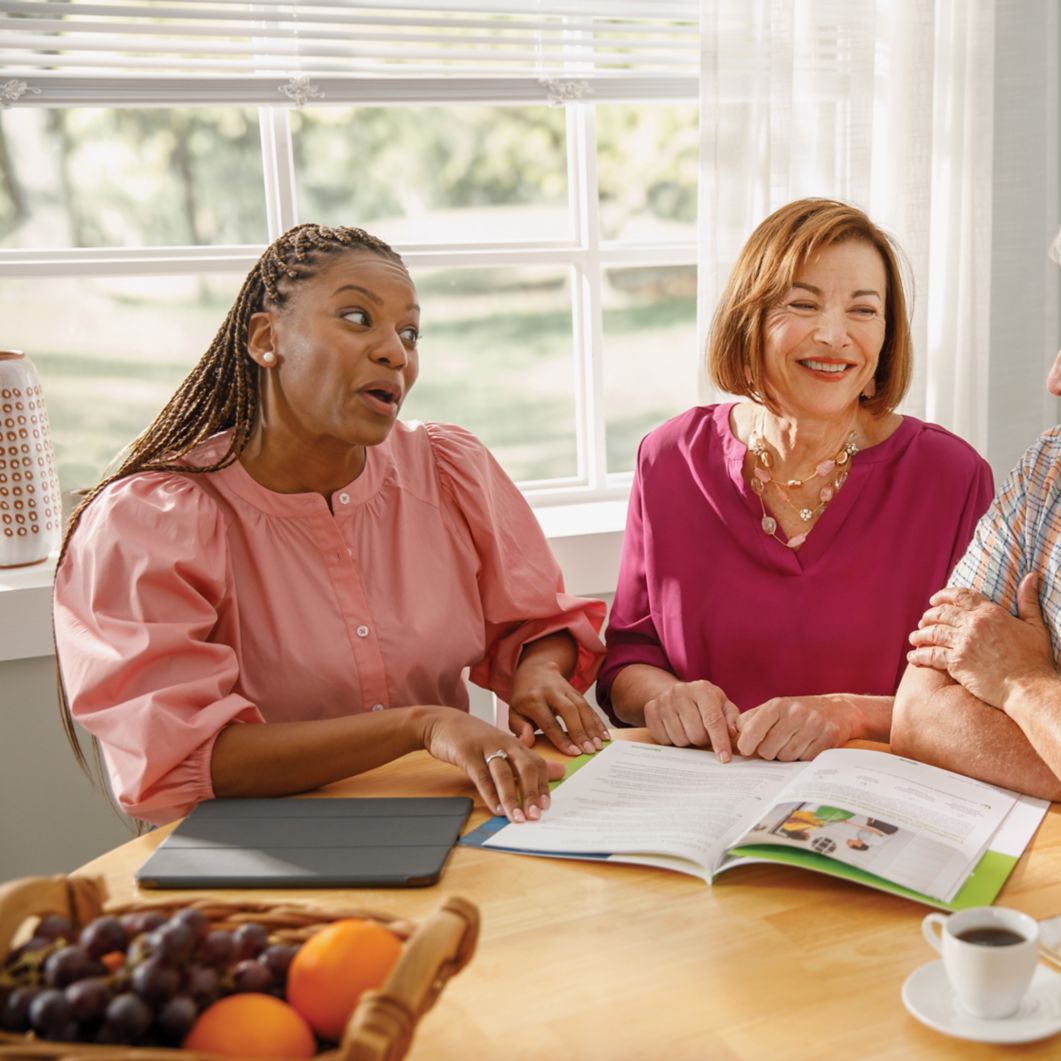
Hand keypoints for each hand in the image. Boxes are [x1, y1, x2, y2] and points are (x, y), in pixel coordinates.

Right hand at [419, 707, 563, 821]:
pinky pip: (481, 775)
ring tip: (517, 818)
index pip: (537, 763)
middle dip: (532, 793)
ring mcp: (486, 747)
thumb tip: (561, 772)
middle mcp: (504, 744)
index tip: (546, 807)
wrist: (442, 722)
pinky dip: (489, 794)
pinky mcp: (467, 754)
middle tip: (535, 815)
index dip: (543, 785)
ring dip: (512, 798)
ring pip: (504, 773)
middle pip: (525, 767)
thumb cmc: (475, 738)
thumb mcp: (504, 747)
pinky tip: (495, 808)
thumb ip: (529, 762)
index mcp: (515, 744)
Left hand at [508, 657, 608, 755]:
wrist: (535, 672)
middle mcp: (551, 692)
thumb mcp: (514, 712)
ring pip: (582, 707)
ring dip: (592, 727)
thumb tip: (527, 741)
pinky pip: (588, 706)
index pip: (549, 721)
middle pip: (569, 711)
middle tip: (589, 750)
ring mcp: (565, 690)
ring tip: (598, 746)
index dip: (561, 738)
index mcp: (533, 700)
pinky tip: (603, 735)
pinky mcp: (576, 691)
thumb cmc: (524, 698)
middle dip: (580, 732)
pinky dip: (597, 721)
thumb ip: (519, 728)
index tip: (572, 752)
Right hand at [642, 680, 738, 761]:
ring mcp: (663, 701)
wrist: (677, 694)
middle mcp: (680, 691)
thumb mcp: (723, 706)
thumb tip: (733, 734)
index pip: (713, 720)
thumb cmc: (706, 704)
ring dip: (688, 741)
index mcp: (702, 689)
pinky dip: (672, 740)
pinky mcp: (650, 710)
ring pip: (679, 739)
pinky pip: (663, 739)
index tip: (724, 759)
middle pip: (696, 733)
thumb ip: (731, 719)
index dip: (720, 741)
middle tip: (703, 734)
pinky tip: (676, 729)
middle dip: (703, 740)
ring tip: (689, 730)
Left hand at [736, 695, 855, 760]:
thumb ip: (752, 720)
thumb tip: (733, 737)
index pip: (752, 730)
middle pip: (768, 750)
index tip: (746, 750)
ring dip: (787, 756)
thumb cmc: (798, 712)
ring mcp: (813, 725)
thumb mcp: (775, 709)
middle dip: (769, 753)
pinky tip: (807, 746)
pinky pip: (805, 759)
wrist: (839, 709)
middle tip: (777, 745)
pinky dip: (803, 758)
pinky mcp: (828, 737)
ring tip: (793, 744)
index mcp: (777, 705)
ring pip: (786, 757)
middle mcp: (795, 713)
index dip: (746, 745)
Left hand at [907, 575, 1055, 708]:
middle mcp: (973, 624)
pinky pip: (930, 655)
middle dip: (929, 616)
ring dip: (919, 634)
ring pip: (932, 633)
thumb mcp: (1035, 626)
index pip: (960, 596)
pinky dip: (919, 655)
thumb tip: (1031, 576)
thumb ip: (1028, 600)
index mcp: (990, 613)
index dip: (943, 595)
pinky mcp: (956, 662)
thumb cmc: (1034, 660)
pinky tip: (913, 657)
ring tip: (914, 637)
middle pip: (941, 614)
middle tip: (923, 621)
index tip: (934, 600)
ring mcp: (963, 643)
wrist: (1027, 687)